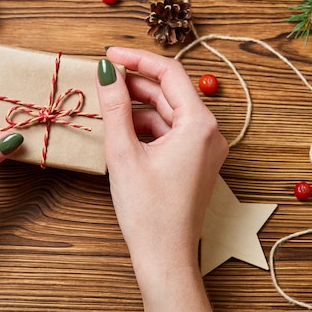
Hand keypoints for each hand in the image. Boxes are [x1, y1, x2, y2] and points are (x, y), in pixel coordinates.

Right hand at [96, 47, 227, 311]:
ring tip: (106, 105)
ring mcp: (204, 148)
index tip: (109, 54)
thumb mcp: (123, 152)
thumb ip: (114, 107)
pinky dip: (146, 126)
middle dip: (135, 83)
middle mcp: (209, 133)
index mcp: (199, 125)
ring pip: (168, 112)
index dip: (136, 59)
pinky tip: (121, 129)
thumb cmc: (148, 211)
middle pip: (169, 92)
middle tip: (102, 78)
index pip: (169, 72)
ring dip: (138, 106)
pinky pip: (170, 131)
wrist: (165, 257)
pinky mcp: (195, 161)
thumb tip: (106, 72)